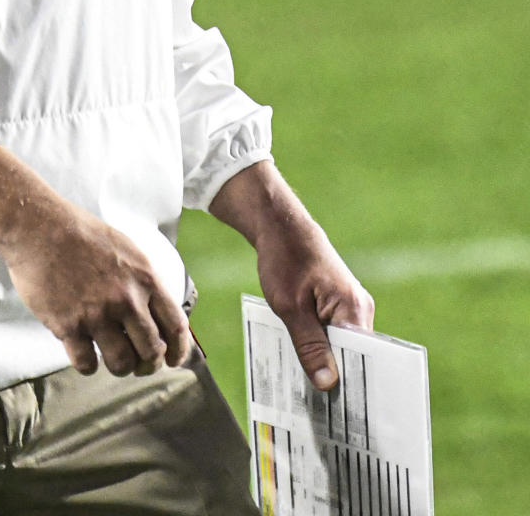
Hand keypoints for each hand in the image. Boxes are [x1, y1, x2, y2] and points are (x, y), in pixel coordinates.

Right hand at [0, 145, 189, 377]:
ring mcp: (97, 314)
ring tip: (111, 357)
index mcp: (144, 278)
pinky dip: (87, 365)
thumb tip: (156, 312)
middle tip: (139, 365)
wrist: (39, 227)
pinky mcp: (69, 326)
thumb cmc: (81, 234)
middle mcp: (125, 299)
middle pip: (151, 352)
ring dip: (119, 366)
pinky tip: (84, 352)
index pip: (175, 326)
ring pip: (122, 364)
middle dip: (148, 364)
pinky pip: (87, 364)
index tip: (172, 360)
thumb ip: (143, 281)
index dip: (178, 350)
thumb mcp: (126, 249)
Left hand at [210, 161, 373, 390]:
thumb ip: (309, 346)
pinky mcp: (337, 305)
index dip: (351, 389)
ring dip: (326, 365)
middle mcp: (359, 310)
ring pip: (342, 347)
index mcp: (354, 310)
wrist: (281, 226)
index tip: (339, 417)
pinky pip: (333, 335)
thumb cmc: (285, 260)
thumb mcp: (289, 307)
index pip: (363, 361)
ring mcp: (350, 307)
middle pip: (354, 358)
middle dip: (337, 381)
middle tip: (319, 413)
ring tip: (308, 396)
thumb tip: (327, 386)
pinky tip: (303, 366)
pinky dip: (320, 349)